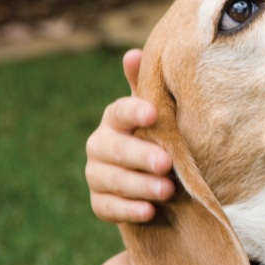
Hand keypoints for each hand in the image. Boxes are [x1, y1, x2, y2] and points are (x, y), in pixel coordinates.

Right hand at [85, 49, 174, 222]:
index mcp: (115, 119)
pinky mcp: (100, 203)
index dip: (134, 111)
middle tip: (167, 162)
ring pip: (112, 180)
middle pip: (115, 149)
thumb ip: (148, 88)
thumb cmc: (159, 138)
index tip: (152, 114)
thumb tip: (134, 53)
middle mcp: (100, 144)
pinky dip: (129, 210)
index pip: (119, 111)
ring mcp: (97, 175)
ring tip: (167, 190)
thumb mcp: (159, 115)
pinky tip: (148, 211)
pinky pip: (109, 207)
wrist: (156, 180)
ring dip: (139, 185)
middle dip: (141, 156)